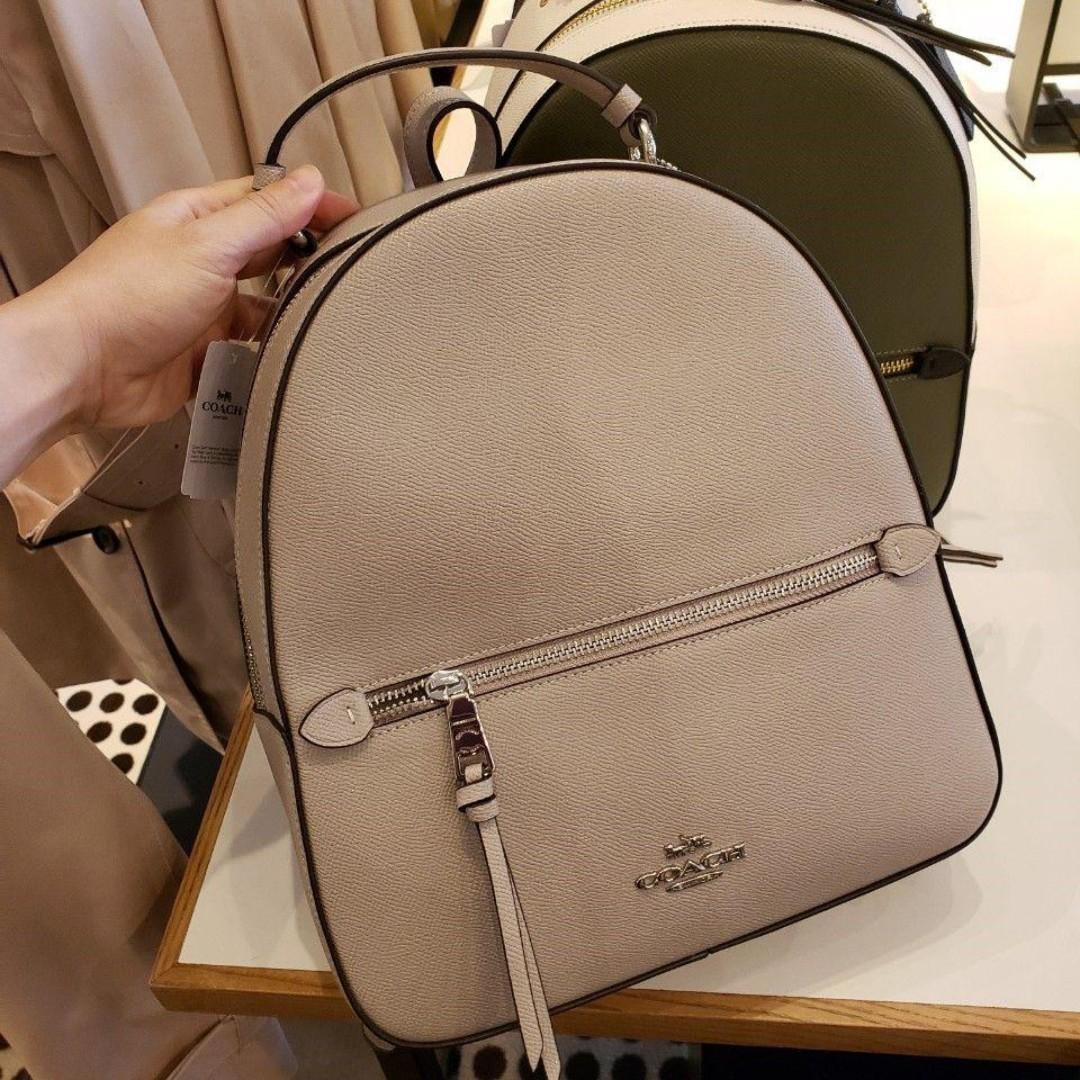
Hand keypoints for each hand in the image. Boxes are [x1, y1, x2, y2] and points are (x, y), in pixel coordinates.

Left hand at [0, 166, 356, 485]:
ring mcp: (204, 307)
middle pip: (270, 252)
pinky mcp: (205, 352)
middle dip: (308, 257)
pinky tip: (293, 352)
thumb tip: (309, 180)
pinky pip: (251, 348)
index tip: (355, 219)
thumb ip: (264, 216)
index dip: (310, 206)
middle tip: (353, 267)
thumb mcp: (207, 245)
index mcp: (197, 220)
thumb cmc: (129, 296)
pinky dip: (271, 350)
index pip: (266, 201)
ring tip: (328, 313)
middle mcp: (202, 260)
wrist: (84, 368)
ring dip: (291, 309)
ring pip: (265, 304)